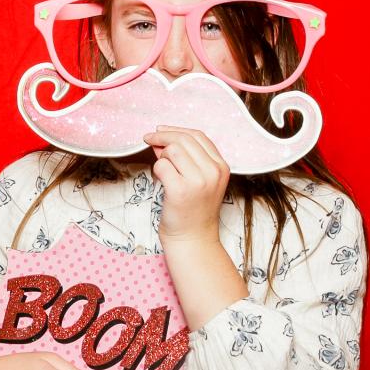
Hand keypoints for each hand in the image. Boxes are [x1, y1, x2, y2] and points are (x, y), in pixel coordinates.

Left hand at [143, 125, 229, 245]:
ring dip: (161, 156)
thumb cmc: (192, 210)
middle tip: (148, 139)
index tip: (160, 130)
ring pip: (172, 150)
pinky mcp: (181, 191)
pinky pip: (161, 166)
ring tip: (162, 170)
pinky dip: (156, 170)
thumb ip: (185, 158)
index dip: (176, 130)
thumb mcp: (199, 180)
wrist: (193, 239)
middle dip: (162, 136)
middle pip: (184, 139)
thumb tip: (161, 139)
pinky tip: (160, 181)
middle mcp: (213, 172)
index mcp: (221, 166)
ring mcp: (198, 181)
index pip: (198, 135)